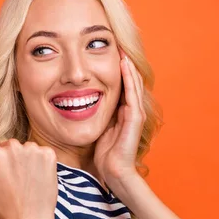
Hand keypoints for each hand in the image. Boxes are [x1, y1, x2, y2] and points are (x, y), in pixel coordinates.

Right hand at [0, 139, 57, 218]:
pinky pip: (42, 152)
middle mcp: (12, 146)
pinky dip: (41, 164)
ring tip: (26, 182)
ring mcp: (32, 150)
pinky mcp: (49, 154)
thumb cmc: (2, 206)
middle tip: (13, 183)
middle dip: (10, 160)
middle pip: (9, 146)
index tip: (1, 180)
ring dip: (26, 161)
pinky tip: (38, 179)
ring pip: (26, 149)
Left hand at [94, 50, 146, 192]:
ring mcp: (135, 114)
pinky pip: (132, 95)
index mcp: (123, 112)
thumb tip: (83, 103)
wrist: (114, 172)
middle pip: (130, 82)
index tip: (108, 55)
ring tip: (122, 50)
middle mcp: (131, 110)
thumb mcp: (99, 128)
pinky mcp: (135, 119)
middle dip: (124, 65)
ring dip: (128, 67)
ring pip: (134, 84)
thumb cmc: (105, 154)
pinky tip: (125, 66)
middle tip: (117, 46)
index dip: (117, 71)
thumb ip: (97, 115)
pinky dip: (129, 79)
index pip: (121, 86)